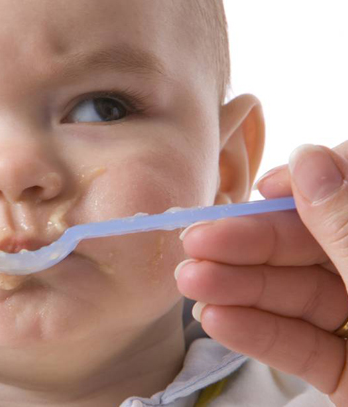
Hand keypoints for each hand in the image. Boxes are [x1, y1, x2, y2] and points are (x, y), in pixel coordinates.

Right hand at [175, 141, 347, 405]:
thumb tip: (309, 161)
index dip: (312, 186)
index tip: (263, 190)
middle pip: (317, 249)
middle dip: (252, 246)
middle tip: (195, 242)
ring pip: (302, 299)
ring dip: (241, 291)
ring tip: (190, 284)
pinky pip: (304, 347)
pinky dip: (259, 335)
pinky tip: (218, 321)